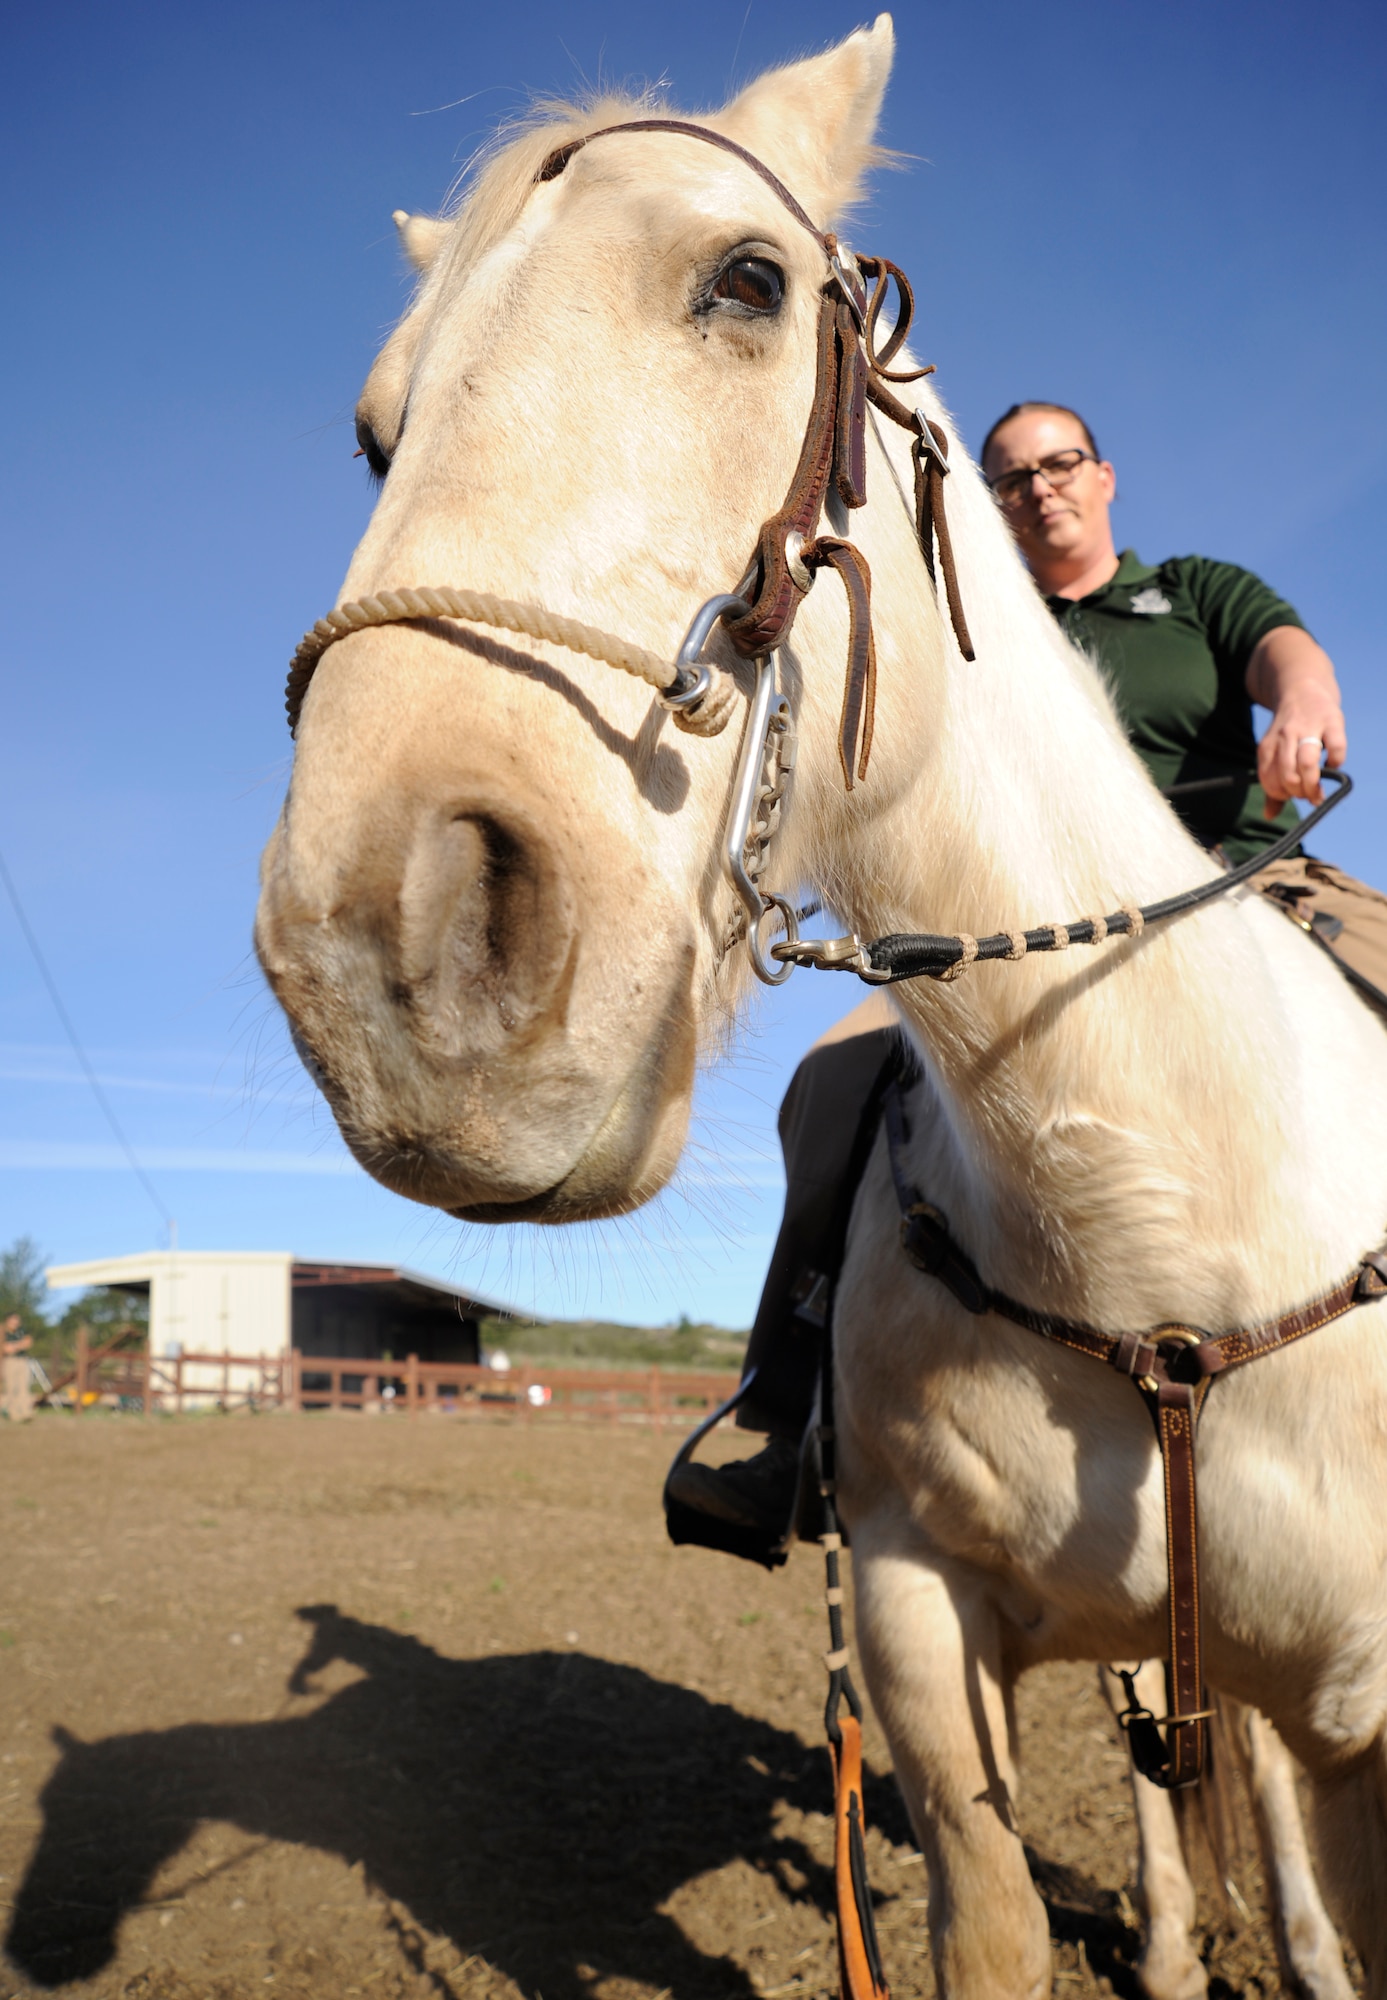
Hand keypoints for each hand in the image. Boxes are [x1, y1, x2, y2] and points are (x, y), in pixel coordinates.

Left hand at [1246, 627, 1346, 814]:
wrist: (1301, 687)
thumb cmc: (1289, 730)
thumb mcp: (1274, 752)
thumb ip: (1272, 784)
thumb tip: (1268, 816)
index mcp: (1268, 746)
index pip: (1269, 781)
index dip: (1282, 795)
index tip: (1293, 797)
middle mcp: (1285, 736)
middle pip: (1287, 774)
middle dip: (1298, 792)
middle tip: (1308, 796)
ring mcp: (1308, 726)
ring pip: (1306, 762)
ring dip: (1313, 783)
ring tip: (1318, 792)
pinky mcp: (1332, 719)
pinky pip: (1335, 745)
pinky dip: (1336, 760)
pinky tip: (1333, 763)